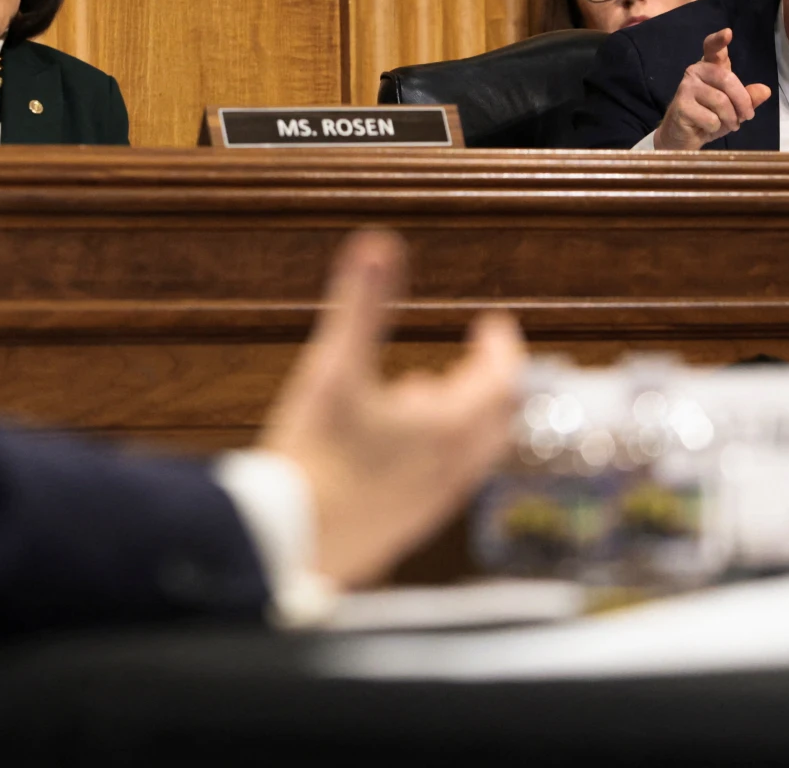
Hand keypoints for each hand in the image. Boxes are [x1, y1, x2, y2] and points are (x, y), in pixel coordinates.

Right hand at [257, 229, 524, 587]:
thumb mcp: (333, 369)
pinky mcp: (405, 526)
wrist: (286, 543)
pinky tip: (391, 445)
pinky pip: (442, 483)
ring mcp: (431, 503)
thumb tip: (376, 245)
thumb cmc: (312, 457)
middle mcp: (451, 468)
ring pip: (470, 455)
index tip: (493, 325)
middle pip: (496, 420)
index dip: (501, 347)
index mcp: (447, 428)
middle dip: (491, 383)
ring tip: (425, 392)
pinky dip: (437, 452)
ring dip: (463, 419)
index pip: (501, 380)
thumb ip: (358, 305)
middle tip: (477, 358)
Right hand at [652, 27, 773, 149]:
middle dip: (743, 102)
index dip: (719, 41)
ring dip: (730, 118)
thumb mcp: (735, 108)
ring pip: (721, 102)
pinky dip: (716, 127)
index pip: (712, 49)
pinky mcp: (680, 105)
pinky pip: (711, 118)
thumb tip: (765, 90)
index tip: (727, 33)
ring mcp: (685, 87)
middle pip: (727, 79)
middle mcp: (695, 71)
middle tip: (746, 117)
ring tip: (728, 124)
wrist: (683, 137)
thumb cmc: (710, 117)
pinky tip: (708, 128)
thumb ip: (749, 98)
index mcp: (710, 67)